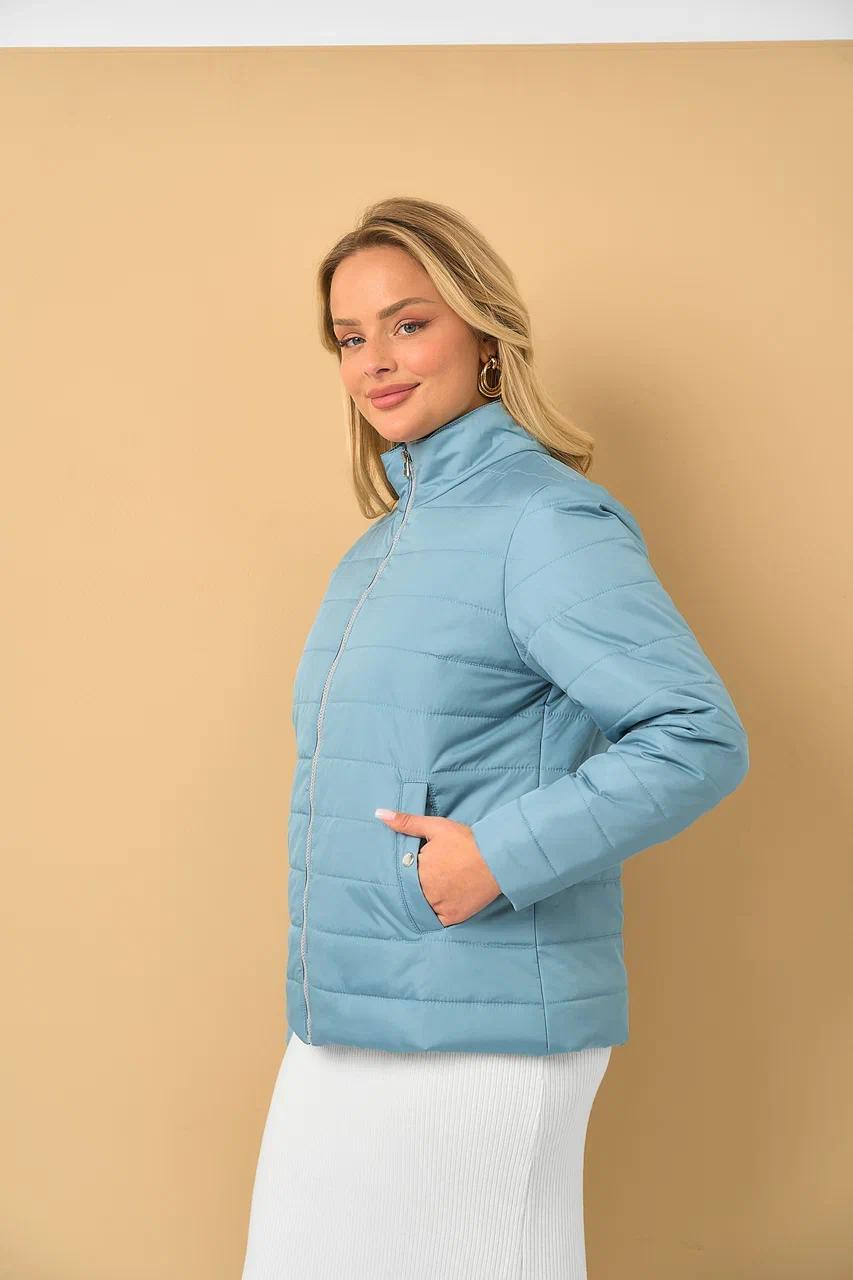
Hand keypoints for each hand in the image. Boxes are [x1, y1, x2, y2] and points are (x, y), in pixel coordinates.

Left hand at [375, 808, 501, 926]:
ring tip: (438, 887)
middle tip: (434, 875)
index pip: (403, 874)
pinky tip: (442, 901)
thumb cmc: (466, 841)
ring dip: (426, 898)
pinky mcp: (454, 916)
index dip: (410, 869)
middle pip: (413, 890)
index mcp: (418, 869)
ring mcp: (439, 905)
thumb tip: (379, 814)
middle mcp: (426, 890)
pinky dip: (437, 912)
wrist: (498, 858)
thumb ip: (406, 822)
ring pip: (423, 905)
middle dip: (418, 883)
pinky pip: (437, 920)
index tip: (420, 864)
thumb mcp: (435, 827)